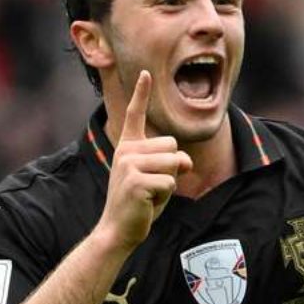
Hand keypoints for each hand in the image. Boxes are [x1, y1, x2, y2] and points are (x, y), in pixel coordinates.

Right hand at [97, 71, 192, 250]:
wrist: (118, 230)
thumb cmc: (140, 204)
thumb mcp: (158, 178)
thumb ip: (172, 163)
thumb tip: (185, 159)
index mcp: (128, 147)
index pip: (134, 115)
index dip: (141, 93)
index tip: (146, 73)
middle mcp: (126, 151)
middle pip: (172, 145)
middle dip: (172, 168)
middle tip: (152, 187)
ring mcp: (129, 165)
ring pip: (174, 163)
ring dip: (170, 183)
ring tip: (150, 195)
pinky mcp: (136, 181)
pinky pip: (170, 181)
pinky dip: (166, 196)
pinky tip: (148, 203)